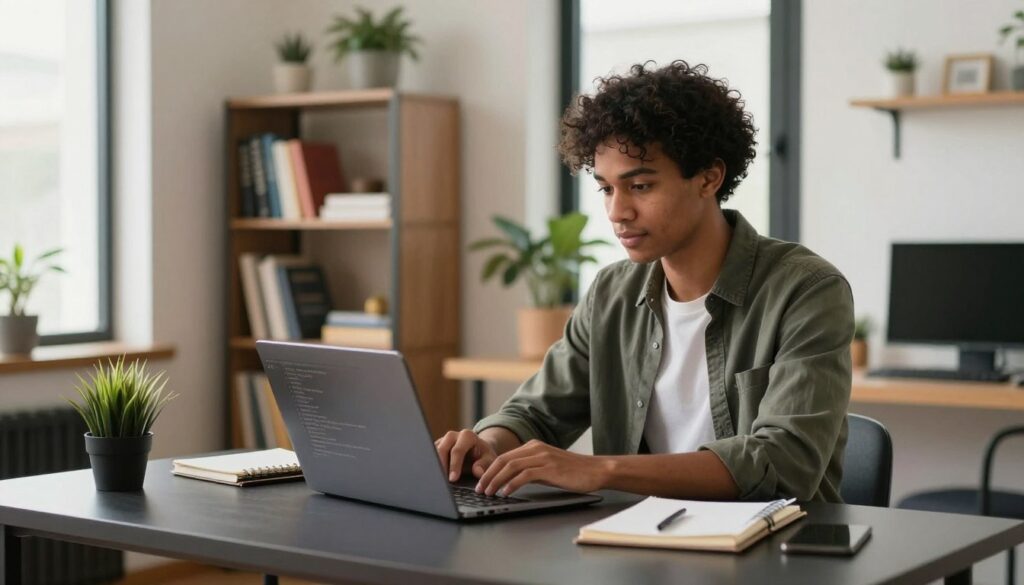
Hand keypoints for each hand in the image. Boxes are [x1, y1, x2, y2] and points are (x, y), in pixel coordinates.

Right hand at [434, 429, 497, 481]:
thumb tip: (478, 471)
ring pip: (433, 451)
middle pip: (442, 449)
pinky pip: (429, 455)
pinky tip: (434, 477)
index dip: (454, 465)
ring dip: (434, 466)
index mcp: (467, 436)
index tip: (453, 479)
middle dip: (441, 466)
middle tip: (442, 481)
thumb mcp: (489, 460)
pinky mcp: (436, 447)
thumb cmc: (484, 457)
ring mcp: (443, 440)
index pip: (458, 450)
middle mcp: (453, 435)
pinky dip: (431, 466)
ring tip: (437, 480)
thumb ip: (485, 464)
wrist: (478, 452)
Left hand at [474, 439, 608, 496]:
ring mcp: (543, 457)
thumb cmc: (573, 472)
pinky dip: (512, 484)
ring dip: (496, 480)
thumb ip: (530, 469)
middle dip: (488, 475)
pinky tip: (506, 493)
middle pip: (503, 460)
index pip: (504, 457)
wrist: (596, 470)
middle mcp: (536, 448)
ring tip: (488, 493)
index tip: (481, 483)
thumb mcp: (547, 467)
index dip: (489, 470)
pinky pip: (525, 475)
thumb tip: (510, 481)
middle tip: (479, 489)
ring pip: (510, 466)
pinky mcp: (549, 468)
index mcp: (533, 446)